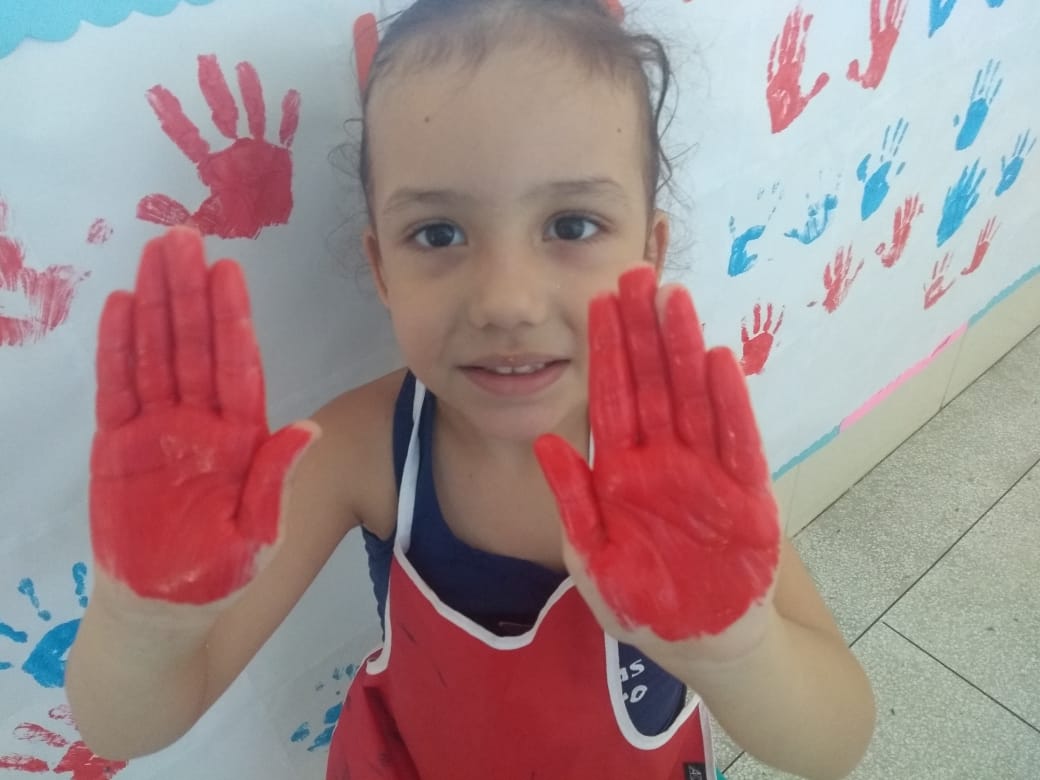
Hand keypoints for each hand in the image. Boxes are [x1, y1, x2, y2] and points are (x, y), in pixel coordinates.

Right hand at [89, 227, 316, 604]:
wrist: (160, 614)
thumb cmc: (217, 578)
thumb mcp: (257, 532)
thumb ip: (274, 479)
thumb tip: (310, 431)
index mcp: (239, 438)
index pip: (237, 366)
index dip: (232, 318)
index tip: (230, 271)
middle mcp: (199, 422)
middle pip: (193, 345)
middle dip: (189, 292)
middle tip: (183, 237)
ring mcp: (155, 430)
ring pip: (155, 353)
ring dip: (155, 304)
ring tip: (154, 255)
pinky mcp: (117, 445)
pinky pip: (117, 387)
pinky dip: (117, 348)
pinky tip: (122, 306)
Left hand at [137, 55, 299, 239]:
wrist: (273, 228)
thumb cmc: (238, 222)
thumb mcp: (206, 220)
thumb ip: (178, 214)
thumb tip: (144, 207)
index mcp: (212, 164)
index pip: (189, 135)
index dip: (174, 116)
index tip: (157, 93)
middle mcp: (233, 149)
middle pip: (221, 113)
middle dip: (212, 89)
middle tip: (204, 62)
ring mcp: (258, 148)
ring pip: (252, 114)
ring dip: (248, 92)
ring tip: (242, 68)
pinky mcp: (280, 154)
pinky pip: (284, 131)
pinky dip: (287, 115)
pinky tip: (289, 95)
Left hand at [534, 266, 779, 663]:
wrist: (704, 645)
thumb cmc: (644, 604)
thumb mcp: (593, 556)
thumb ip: (573, 500)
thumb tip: (544, 444)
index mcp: (622, 471)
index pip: (611, 397)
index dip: (605, 349)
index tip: (596, 299)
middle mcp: (664, 461)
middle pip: (654, 382)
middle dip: (644, 329)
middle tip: (637, 272)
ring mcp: (706, 474)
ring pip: (694, 398)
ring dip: (684, 350)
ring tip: (674, 299)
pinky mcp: (746, 497)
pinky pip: (737, 443)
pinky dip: (729, 405)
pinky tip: (717, 361)